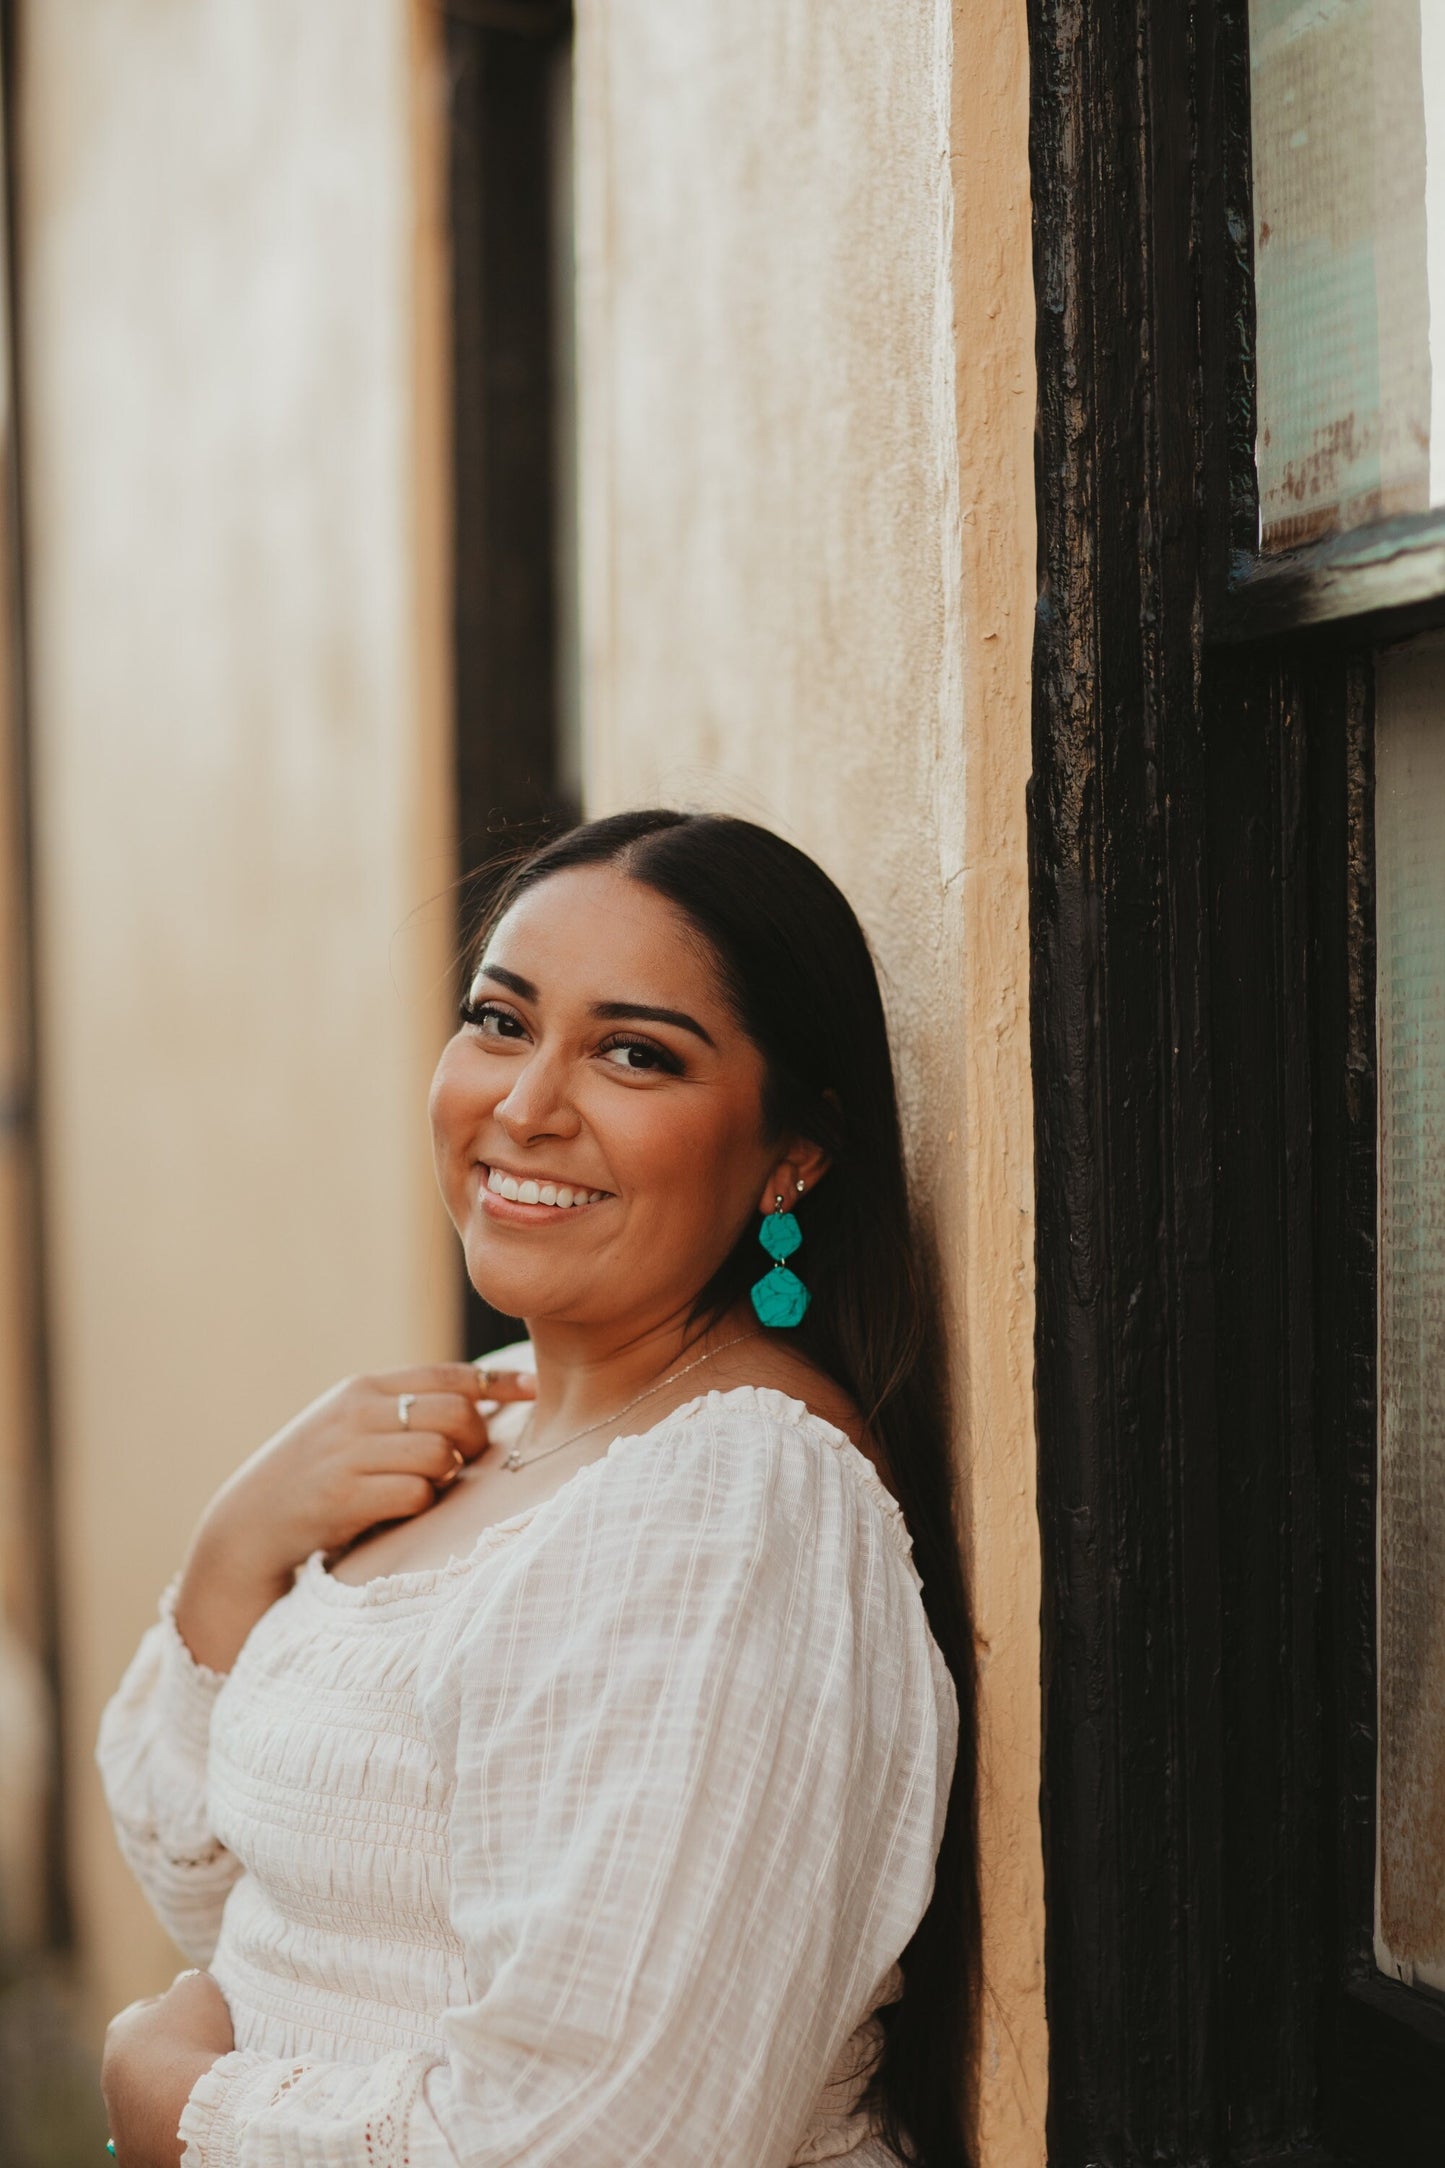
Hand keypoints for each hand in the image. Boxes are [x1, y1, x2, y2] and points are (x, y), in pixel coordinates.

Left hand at [101, 1968, 233, 2167]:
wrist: (190, 2109)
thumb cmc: (192, 2041)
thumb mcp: (197, 1988)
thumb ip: (189, 1983)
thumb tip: (186, 1991)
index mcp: (120, 2033)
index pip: (149, 2011)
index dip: (179, 2008)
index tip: (201, 2016)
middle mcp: (110, 2077)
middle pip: (149, 2056)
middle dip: (175, 2053)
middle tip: (206, 2052)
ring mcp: (120, 2120)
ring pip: (153, 2096)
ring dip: (175, 2089)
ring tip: (206, 2085)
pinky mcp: (135, 2151)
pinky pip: (160, 2129)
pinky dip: (177, 2120)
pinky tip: (199, 2111)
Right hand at [174, 1362, 536, 1668]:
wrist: (249, 1522)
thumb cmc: (316, 1475)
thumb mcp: (352, 1426)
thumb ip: (403, 1411)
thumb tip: (478, 1404)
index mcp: (364, 1388)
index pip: (447, 1374)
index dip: (498, 1382)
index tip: (536, 1388)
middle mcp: (357, 1412)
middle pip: (455, 1414)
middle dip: (473, 1440)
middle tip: (460, 1462)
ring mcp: (348, 1452)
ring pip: (441, 1454)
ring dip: (444, 1477)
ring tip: (422, 1488)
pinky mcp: (343, 1496)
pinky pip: (416, 1495)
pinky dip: (419, 1506)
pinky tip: (398, 1512)